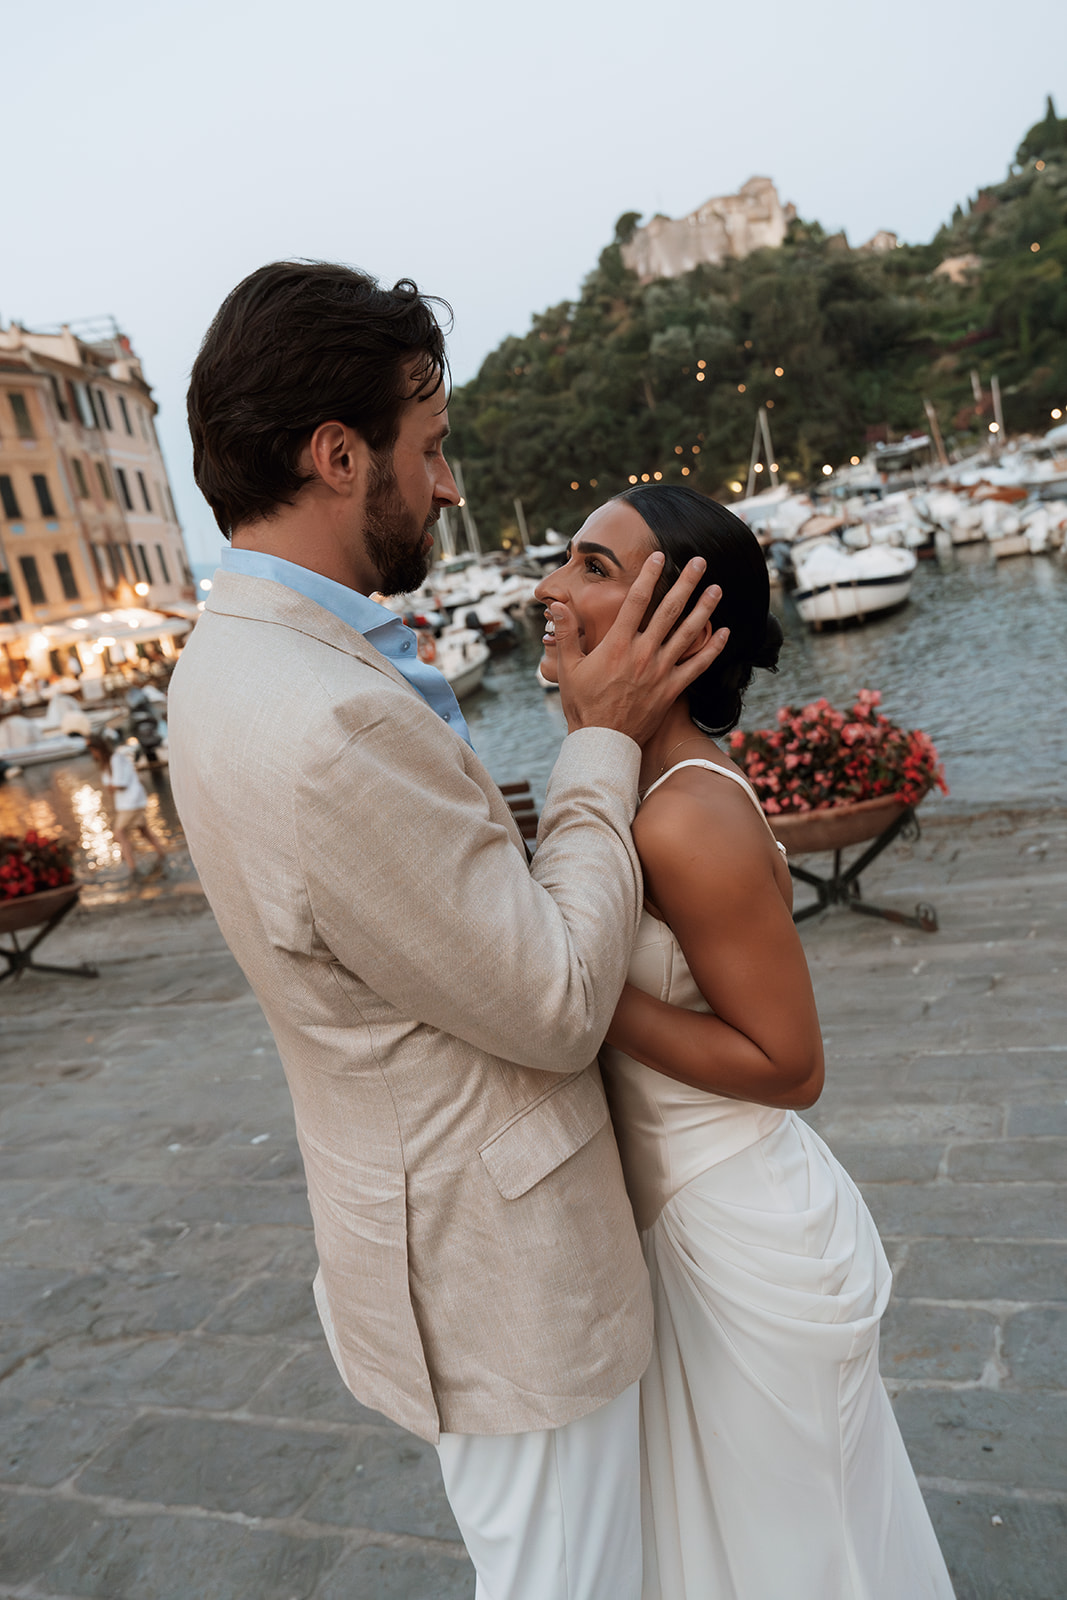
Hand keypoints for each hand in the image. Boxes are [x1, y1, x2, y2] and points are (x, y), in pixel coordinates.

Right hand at [552, 554, 728, 744]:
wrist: (603, 742)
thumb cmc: (582, 706)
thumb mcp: (568, 668)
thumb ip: (564, 634)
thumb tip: (555, 605)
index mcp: (618, 645)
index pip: (636, 601)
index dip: (649, 576)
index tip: (659, 556)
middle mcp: (643, 653)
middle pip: (670, 611)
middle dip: (686, 583)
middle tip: (700, 562)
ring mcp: (661, 671)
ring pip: (688, 634)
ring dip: (704, 609)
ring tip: (717, 589)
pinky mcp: (672, 689)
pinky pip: (697, 666)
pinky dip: (713, 649)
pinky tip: (725, 633)